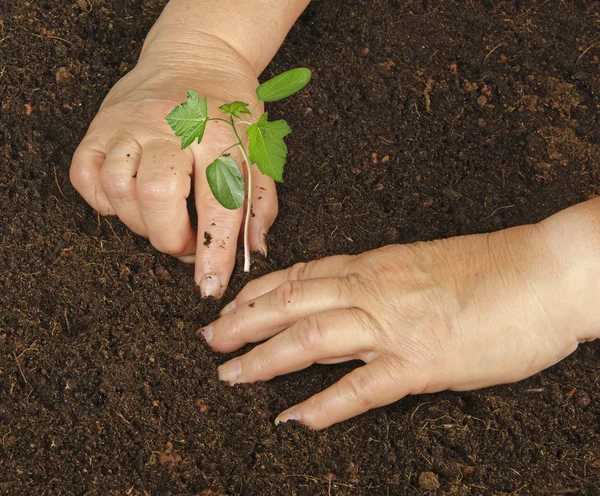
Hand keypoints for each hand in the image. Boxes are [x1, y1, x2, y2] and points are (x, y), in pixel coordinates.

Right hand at [70, 29, 275, 296]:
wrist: (196, 56)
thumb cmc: (231, 109)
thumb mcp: (259, 150)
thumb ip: (260, 202)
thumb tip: (254, 249)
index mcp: (220, 136)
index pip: (219, 204)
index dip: (214, 253)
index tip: (208, 286)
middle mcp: (172, 128)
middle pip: (158, 197)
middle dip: (172, 238)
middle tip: (187, 240)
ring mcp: (131, 124)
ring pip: (119, 190)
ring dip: (140, 222)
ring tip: (162, 217)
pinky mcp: (101, 125)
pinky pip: (87, 177)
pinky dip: (105, 200)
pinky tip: (131, 198)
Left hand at [200, 221, 595, 428]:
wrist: (544, 273)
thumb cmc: (492, 267)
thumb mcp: (422, 265)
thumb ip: (380, 285)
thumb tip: (347, 305)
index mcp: (376, 265)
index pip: (301, 275)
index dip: (259, 292)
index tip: (232, 306)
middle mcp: (374, 291)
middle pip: (291, 303)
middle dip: (244, 323)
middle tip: (210, 339)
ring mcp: (394, 327)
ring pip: (311, 338)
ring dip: (265, 359)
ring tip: (230, 375)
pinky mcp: (422, 364)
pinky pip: (362, 388)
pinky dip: (325, 405)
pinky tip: (296, 419)